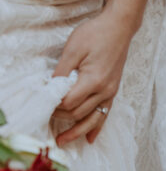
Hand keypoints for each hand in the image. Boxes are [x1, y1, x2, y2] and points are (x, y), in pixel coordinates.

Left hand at [52, 8, 136, 145]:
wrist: (119, 29)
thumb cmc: (95, 34)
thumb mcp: (73, 48)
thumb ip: (62, 71)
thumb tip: (52, 89)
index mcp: (93, 80)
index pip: (69, 102)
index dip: (54, 105)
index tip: (43, 103)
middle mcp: (104, 91)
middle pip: (78, 113)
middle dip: (61, 117)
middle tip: (46, 116)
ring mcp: (110, 94)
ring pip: (91, 120)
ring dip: (76, 132)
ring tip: (63, 141)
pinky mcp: (112, 93)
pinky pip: (104, 116)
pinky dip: (95, 128)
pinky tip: (89, 138)